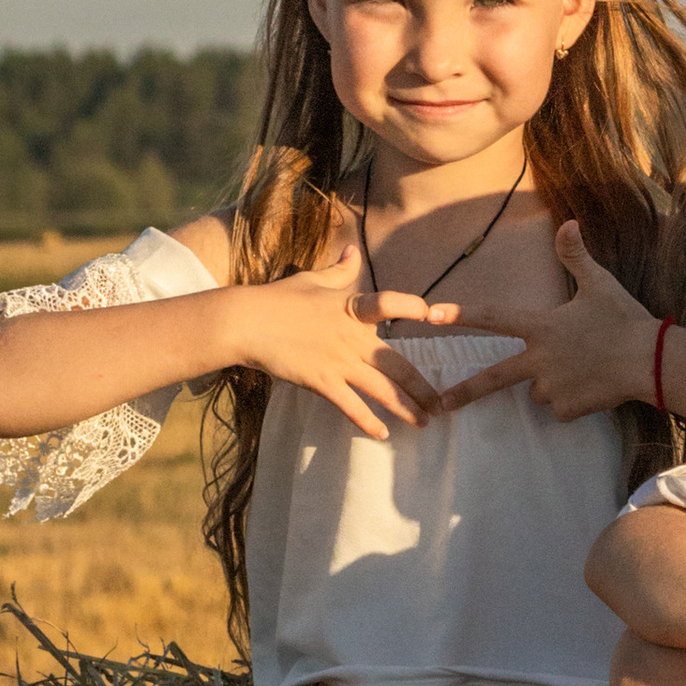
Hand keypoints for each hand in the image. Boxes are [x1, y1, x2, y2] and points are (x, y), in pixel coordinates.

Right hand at [231, 243, 453, 438]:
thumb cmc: (277, 298)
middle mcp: (352, 338)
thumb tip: (353, 251)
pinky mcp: (321, 381)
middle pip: (397, 365)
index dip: (411, 307)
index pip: (390, 303)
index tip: (432, 313)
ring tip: (424, 423)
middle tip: (441, 404)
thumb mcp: (312, 279)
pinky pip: (351, 406)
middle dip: (422, 387)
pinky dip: (368, 422)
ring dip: (405, 408)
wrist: (245, 322)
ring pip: (381, 390)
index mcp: (353, 309)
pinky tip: (383, 434)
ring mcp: (338, 362)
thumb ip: (340, 272)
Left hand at [433, 220, 656, 417]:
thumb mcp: (600, 284)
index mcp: (542, 327)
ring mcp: (552, 388)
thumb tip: (568, 222)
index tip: (432, 314)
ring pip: (538, 390)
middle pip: (494, 379)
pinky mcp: (568, 409)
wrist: (651, 361)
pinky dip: (572, 400)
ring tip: (582, 369)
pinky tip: (594, 386)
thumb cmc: (624, 319)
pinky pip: (561, 407)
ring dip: (550, 383)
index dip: (462, 314)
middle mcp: (539, 360)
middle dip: (465, 392)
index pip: (494, 318)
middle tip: (441, 404)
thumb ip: (576, 256)